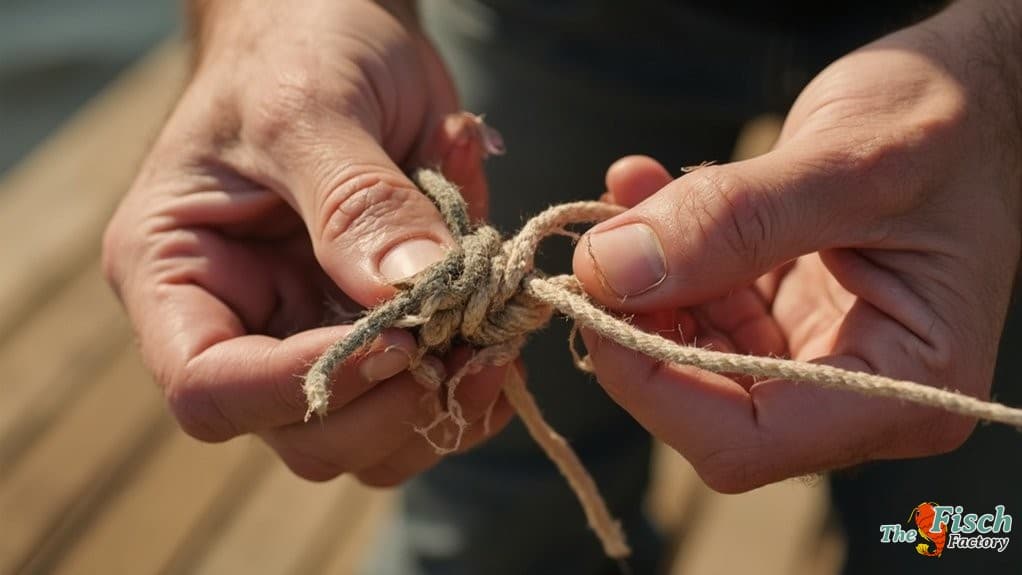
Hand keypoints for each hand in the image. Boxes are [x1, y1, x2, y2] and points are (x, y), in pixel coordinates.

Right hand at [103, 0, 513, 485]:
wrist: (341, 27)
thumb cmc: (297, 48)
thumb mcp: (311, 107)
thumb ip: (354, 204)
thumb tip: (408, 297)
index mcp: (180, 274)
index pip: (210, 388)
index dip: (301, 386)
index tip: (396, 339)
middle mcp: (244, 322)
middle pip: (300, 436)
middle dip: (390, 407)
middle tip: (467, 346)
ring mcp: (317, 334)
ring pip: (373, 440)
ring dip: (445, 406)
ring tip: (497, 334)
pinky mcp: (385, 331)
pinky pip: (429, 400)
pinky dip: (478, 380)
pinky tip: (504, 323)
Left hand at [572, 1, 1021, 491]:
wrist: (968, 90)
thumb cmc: (946, 119)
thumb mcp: (849, 161)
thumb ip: (732, 221)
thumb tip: (610, 271)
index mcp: (909, 385)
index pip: (749, 441)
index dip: (654, 387)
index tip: (596, 304)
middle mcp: (860, 389)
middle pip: (705, 405)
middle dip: (640, 326)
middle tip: (600, 243)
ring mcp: (815, 354)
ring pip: (687, 356)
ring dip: (641, 278)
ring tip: (632, 193)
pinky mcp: (783, 317)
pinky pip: (697, 304)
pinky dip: (660, 251)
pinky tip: (645, 185)